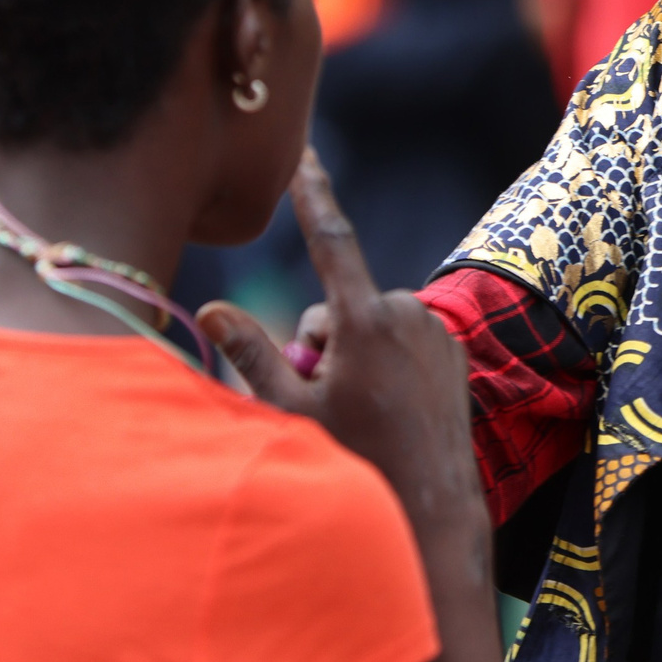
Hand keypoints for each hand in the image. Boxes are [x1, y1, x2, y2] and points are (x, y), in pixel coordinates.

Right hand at [199, 151, 484, 553]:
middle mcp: (406, 314)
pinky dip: (385, 365)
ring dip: (352, 357)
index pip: (331, 241)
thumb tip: (211, 310)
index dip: (312, 194)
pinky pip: (400, 342)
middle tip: (324, 397)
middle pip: (337, 307)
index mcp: (365, 322)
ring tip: (360, 410)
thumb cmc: (357, 462)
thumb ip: (250, 355)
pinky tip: (390, 408)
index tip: (303, 154)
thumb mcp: (291, 412)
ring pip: (368, 326)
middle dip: (320, 344)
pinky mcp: (450, 350)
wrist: (432, 506)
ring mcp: (433, 331)